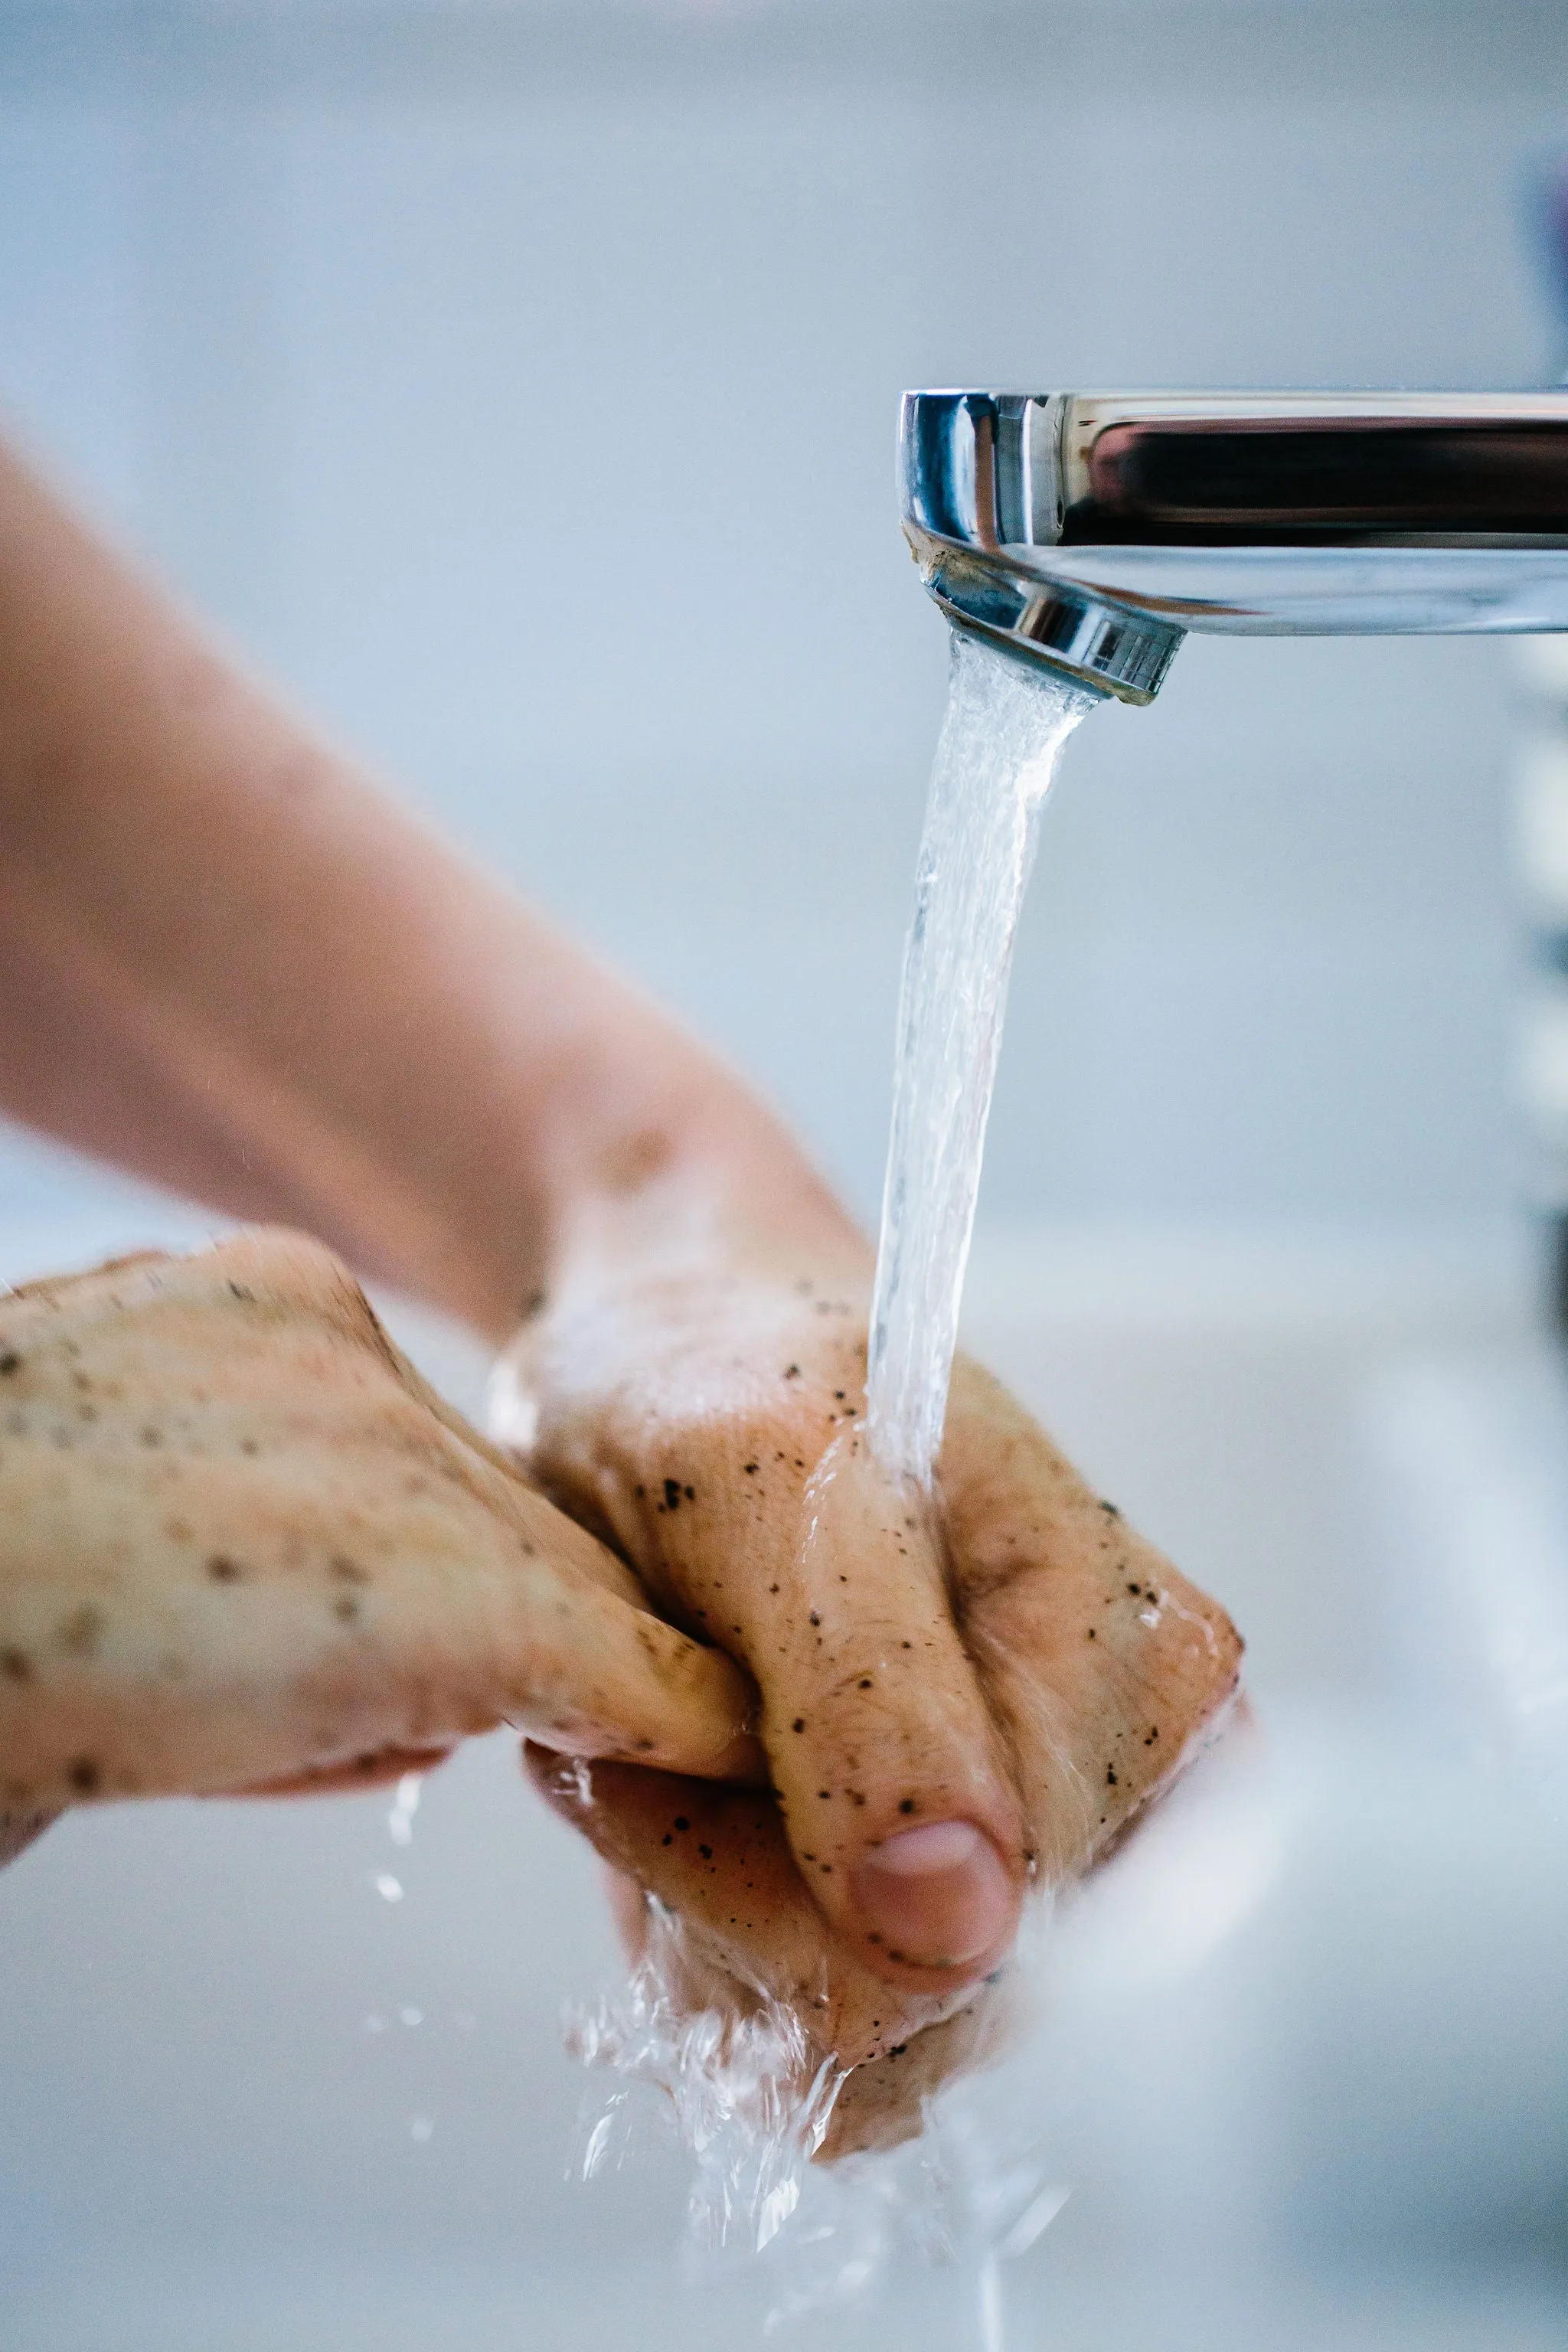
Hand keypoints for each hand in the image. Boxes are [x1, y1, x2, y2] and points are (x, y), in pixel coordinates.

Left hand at [0, 1229, 760, 1817]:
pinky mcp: (253, 1277)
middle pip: (546, 1560)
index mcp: (377, 1599)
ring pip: (463, 1465)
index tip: (714, 1741)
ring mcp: (312, 1336)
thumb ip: (350, 1729)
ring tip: (315, 1622)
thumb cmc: (1, 1683)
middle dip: (551, 1642)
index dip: (667, 1714)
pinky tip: (260, 1519)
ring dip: (442, 1545)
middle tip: (537, 1709)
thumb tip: (433, 1706)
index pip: (602, 1656)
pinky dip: (354, 1461)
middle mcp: (373, 1440)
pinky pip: (370, 1385)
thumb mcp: (174, 1769)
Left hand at [502, 1219, 1241, 2146]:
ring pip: (853, 2032)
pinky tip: (683, 1797)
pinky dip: (710, 1930)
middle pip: (912, 2007)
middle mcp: (1133, 1781)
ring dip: (702, 1904)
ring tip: (665, 1738)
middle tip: (653, 1720)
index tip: (658, 1724)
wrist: (674, 1344)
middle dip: (726, 1887)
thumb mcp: (762, 1483)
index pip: (964, 1943)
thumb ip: (868, 1692)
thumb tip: (965, 1934)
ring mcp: (1047, 1842)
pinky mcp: (958, 1884)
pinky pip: (823, 2021)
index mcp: (1146, 1672)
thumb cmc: (719, 1374)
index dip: (753, 1869)